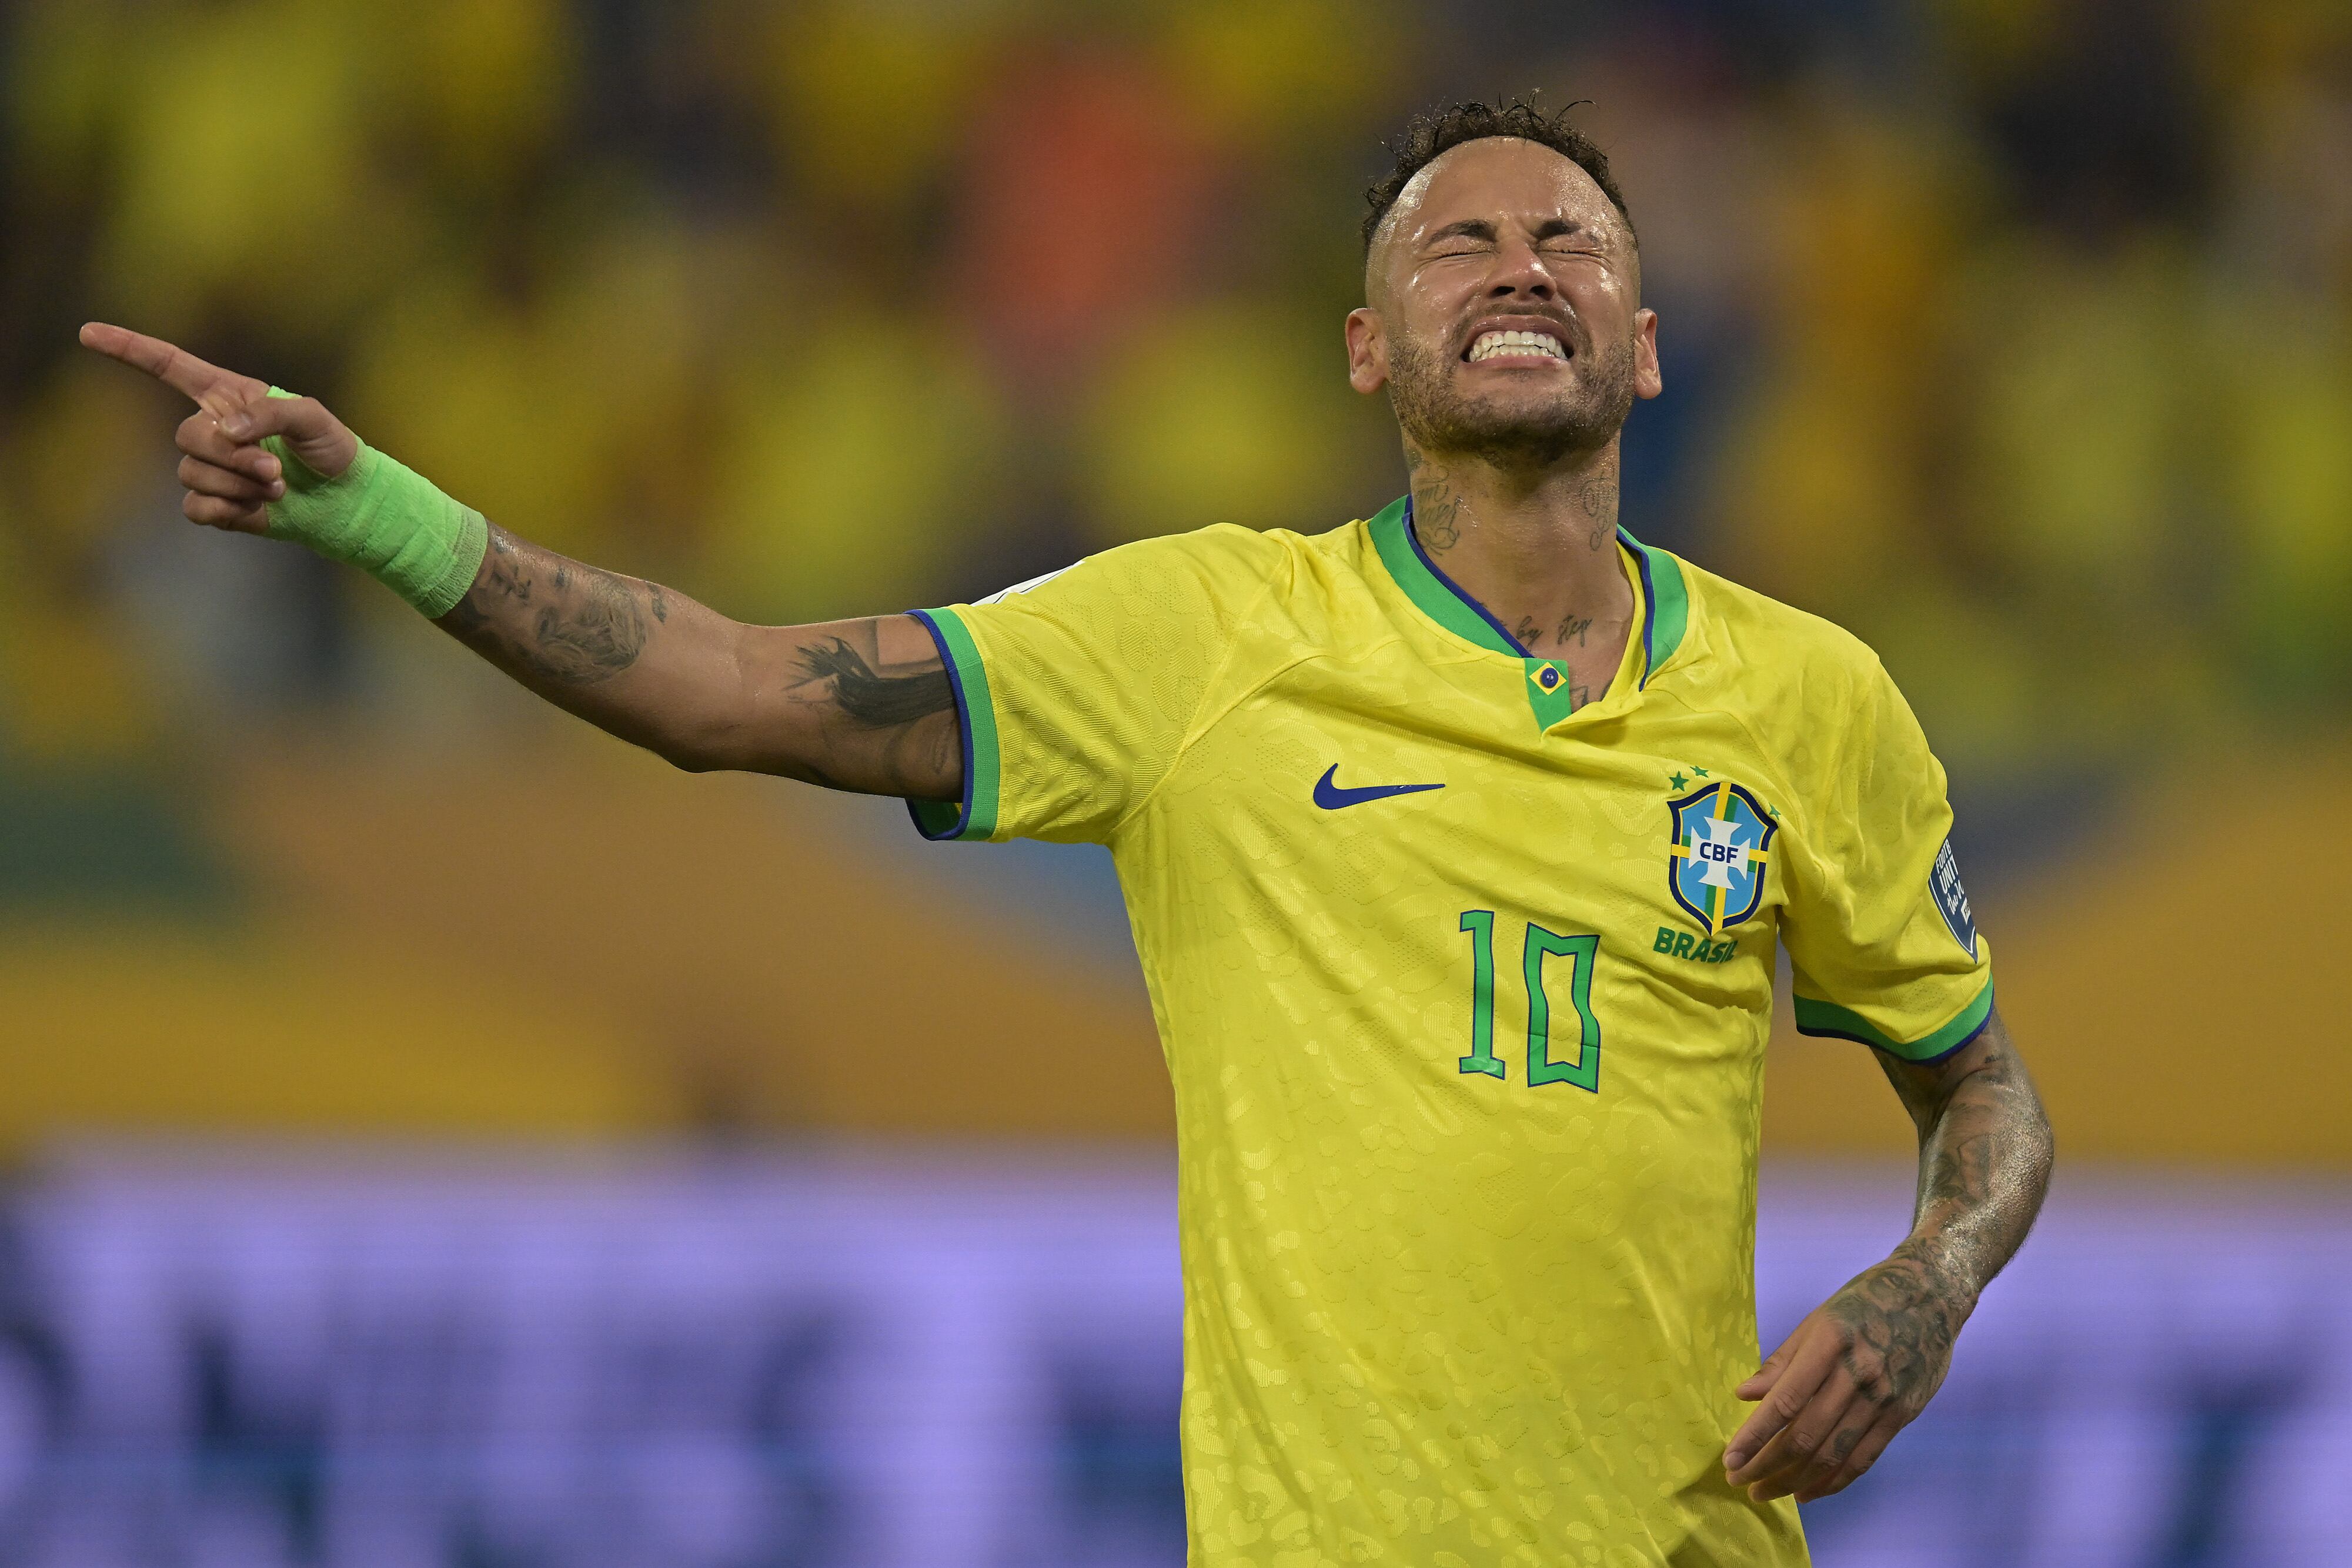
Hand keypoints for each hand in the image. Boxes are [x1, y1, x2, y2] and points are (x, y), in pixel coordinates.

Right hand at [79, 322, 357, 534]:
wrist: (345, 497)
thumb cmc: (331, 448)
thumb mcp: (311, 416)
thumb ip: (269, 412)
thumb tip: (226, 429)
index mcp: (228, 397)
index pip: (169, 366)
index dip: (129, 349)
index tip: (88, 332)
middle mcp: (213, 429)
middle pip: (187, 436)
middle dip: (232, 456)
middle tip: (274, 467)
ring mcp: (212, 468)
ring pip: (191, 473)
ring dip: (238, 484)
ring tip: (277, 487)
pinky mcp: (217, 504)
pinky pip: (195, 507)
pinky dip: (228, 509)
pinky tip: (258, 508)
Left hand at [1723, 1246, 1970, 1503]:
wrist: (1931, 1295)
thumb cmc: (1864, 1302)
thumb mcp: (1817, 1319)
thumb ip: (1782, 1361)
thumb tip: (1744, 1395)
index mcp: (1827, 1344)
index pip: (1784, 1402)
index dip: (1754, 1436)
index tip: (1730, 1460)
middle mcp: (1856, 1374)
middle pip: (1806, 1435)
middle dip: (1767, 1465)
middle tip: (1740, 1481)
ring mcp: (1883, 1398)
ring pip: (1833, 1454)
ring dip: (1795, 1481)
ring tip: (1766, 1492)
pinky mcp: (1903, 1414)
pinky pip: (1864, 1458)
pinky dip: (1834, 1481)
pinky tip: (1808, 1491)